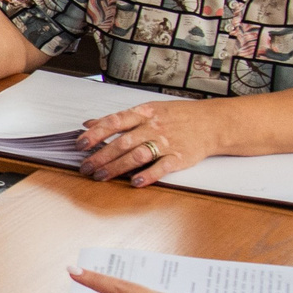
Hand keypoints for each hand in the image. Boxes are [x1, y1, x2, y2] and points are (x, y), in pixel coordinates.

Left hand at [77, 100, 219, 185]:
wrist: (212, 122)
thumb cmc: (178, 116)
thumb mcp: (148, 110)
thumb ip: (119, 119)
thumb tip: (90, 123)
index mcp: (144, 113)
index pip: (114, 122)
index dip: (95, 133)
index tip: (80, 144)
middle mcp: (153, 127)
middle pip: (122, 143)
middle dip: (100, 156)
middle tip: (85, 167)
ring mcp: (166, 142)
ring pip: (137, 155)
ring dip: (116, 167)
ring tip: (101, 176)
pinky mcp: (179, 157)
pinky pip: (162, 167)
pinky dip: (148, 175)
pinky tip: (135, 182)